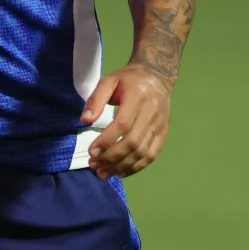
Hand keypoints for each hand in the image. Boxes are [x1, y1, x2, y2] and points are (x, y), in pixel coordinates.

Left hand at [81, 64, 170, 178]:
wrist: (157, 76)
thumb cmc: (128, 79)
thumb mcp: (109, 81)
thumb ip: (95, 99)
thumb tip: (84, 120)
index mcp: (138, 97)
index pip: (123, 124)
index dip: (107, 141)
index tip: (92, 152)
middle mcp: (152, 112)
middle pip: (133, 142)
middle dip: (112, 158)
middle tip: (94, 165)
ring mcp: (160, 125)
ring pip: (142, 152)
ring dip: (122, 166)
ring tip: (103, 172)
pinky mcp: (164, 133)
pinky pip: (152, 155)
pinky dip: (137, 167)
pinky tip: (121, 172)